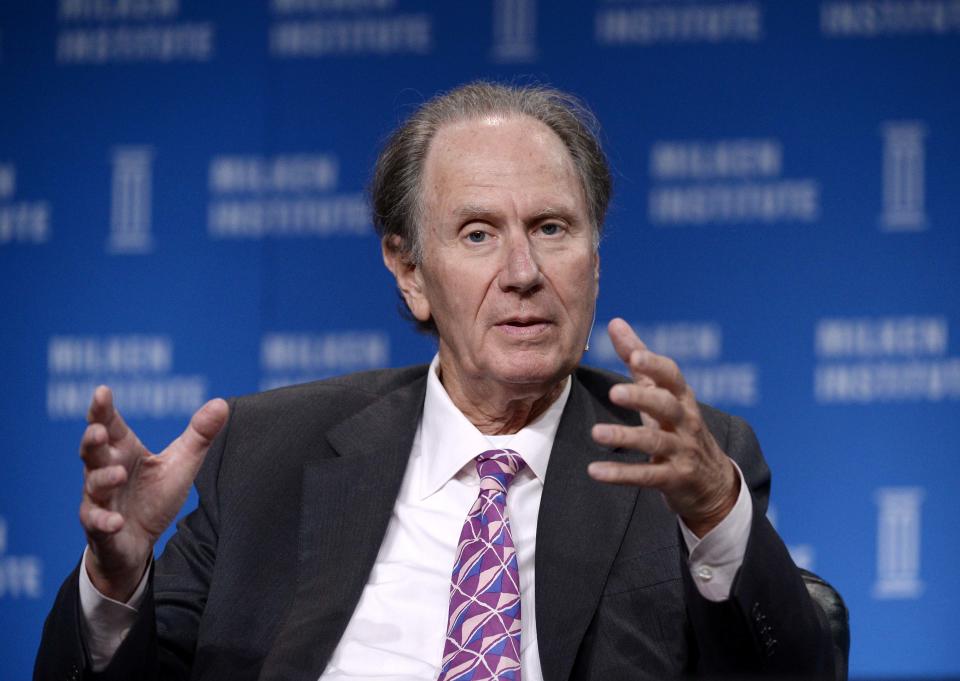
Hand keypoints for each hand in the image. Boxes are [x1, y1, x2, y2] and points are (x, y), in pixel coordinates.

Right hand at [79, 385, 228, 600]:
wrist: (138, 543)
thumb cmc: (155, 497)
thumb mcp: (181, 463)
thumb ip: (199, 435)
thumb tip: (222, 403)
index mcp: (124, 451)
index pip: (110, 425)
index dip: (103, 409)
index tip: (102, 391)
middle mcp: (105, 471)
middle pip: (92, 451)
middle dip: (92, 440)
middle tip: (98, 430)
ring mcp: (99, 499)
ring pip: (94, 485)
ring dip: (103, 478)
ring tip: (119, 474)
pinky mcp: (99, 527)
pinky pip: (97, 523)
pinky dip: (104, 521)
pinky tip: (115, 521)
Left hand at [588, 318, 737, 536]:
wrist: (713, 482)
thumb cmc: (679, 427)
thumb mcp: (662, 394)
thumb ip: (639, 360)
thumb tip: (615, 322)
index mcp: (681, 398)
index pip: (672, 376)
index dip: (655, 365)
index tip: (636, 355)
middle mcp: (685, 421)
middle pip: (666, 406)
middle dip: (643, 398)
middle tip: (614, 393)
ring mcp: (681, 451)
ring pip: (655, 441)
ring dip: (625, 437)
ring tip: (597, 433)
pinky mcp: (673, 478)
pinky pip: (646, 475)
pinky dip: (621, 474)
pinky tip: (595, 470)